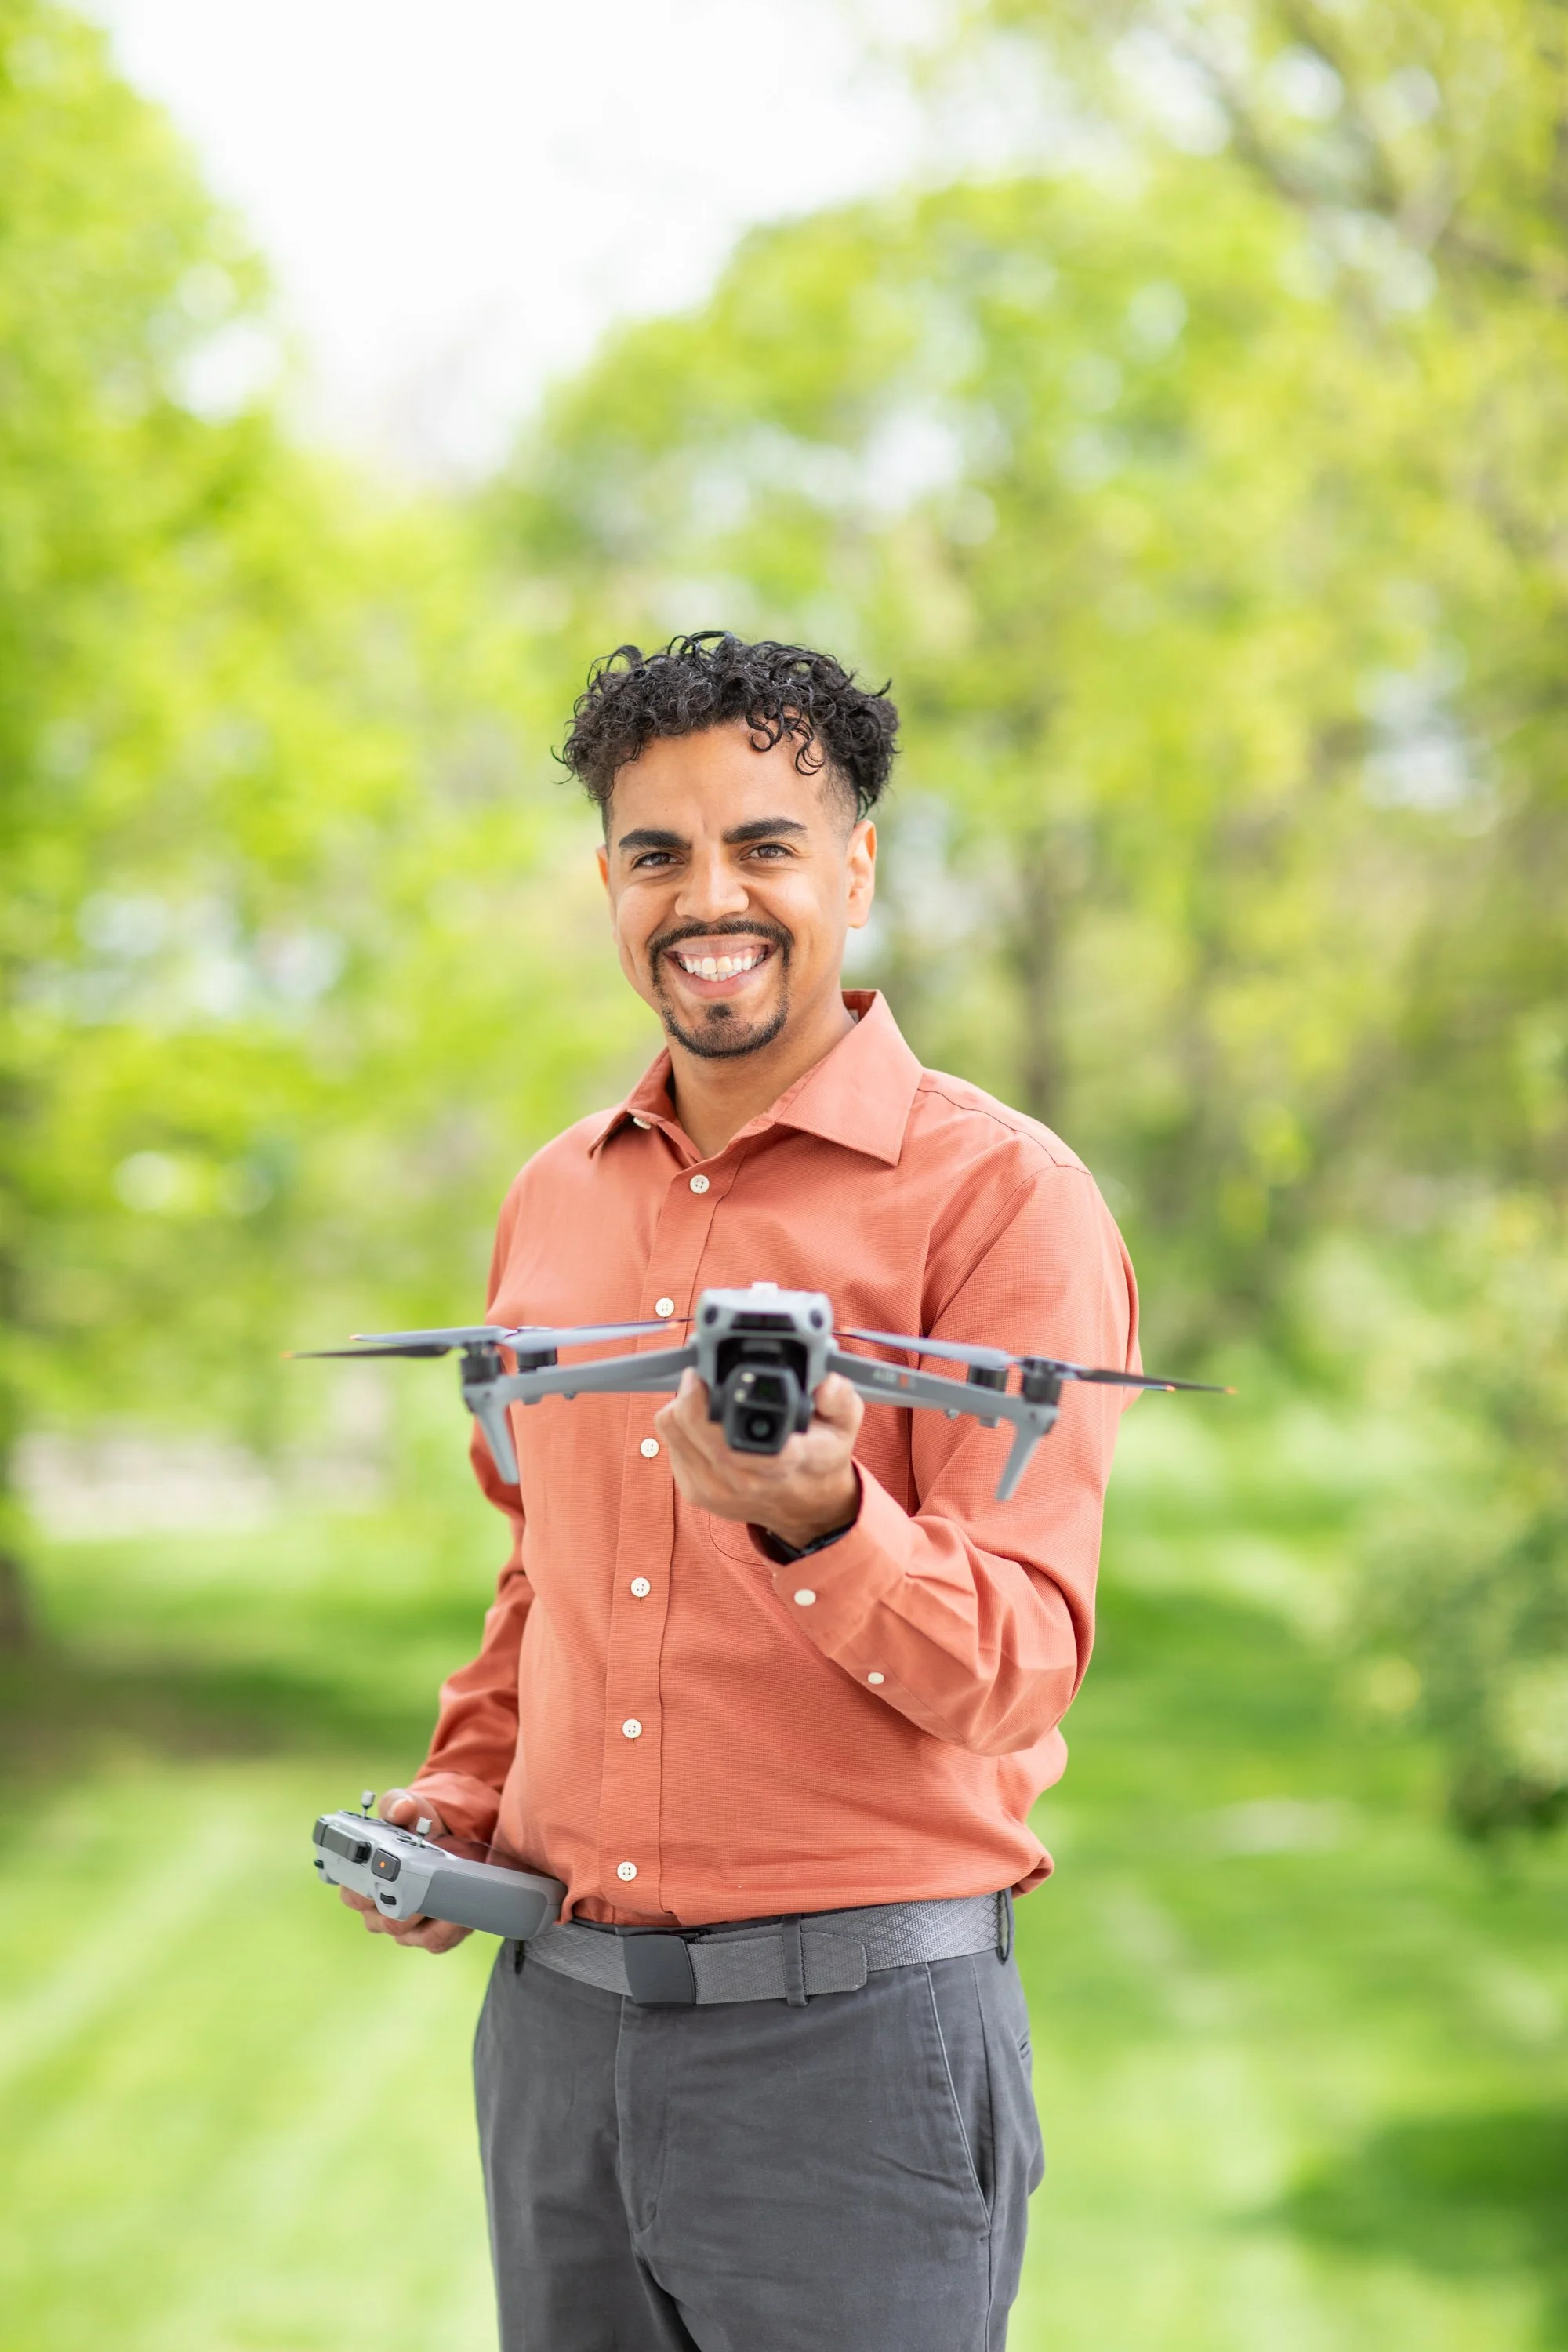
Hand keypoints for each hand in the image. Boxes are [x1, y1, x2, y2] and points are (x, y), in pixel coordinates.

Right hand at [336, 1788, 471, 1953]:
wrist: (450, 1837)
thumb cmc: (418, 1826)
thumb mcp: (410, 1809)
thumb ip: (400, 1805)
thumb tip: (400, 1810)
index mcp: (362, 1880)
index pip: (352, 1895)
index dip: (363, 1891)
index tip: (383, 1878)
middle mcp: (378, 1909)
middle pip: (379, 1920)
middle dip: (398, 1905)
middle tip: (416, 1887)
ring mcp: (403, 1926)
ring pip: (405, 1934)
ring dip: (425, 1915)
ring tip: (442, 1895)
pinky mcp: (430, 1935)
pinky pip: (434, 1941)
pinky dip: (447, 1928)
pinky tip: (457, 1912)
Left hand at [655, 1368, 862, 1550]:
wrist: (807, 1508)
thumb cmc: (820, 1458)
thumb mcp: (843, 1423)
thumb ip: (838, 1397)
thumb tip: (824, 1382)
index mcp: (779, 1464)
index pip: (729, 1440)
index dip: (705, 1401)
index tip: (706, 1372)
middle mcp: (741, 1481)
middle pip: (689, 1427)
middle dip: (690, 1392)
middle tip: (703, 1372)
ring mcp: (713, 1490)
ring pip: (673, 1430)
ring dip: (682, 1405)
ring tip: (706, 1395)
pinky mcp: (695, 1491)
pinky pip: (669, 1443)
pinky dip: (680, 1425)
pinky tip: (704, 1420)